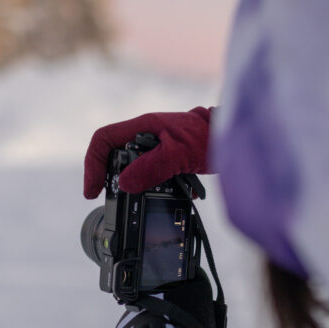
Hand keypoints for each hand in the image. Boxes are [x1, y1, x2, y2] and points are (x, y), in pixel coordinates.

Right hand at [83, 107, 213, 198]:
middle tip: (116, 199)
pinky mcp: (168, 157)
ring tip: (145, 200)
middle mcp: (145, 134)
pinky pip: (153, 173)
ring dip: (137, 186)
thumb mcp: (177, 155)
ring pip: (133, 167)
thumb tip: (124, 184)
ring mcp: (157, 146)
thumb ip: (150, 168)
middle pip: (114, 155)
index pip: (103, 140)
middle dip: (113, 178)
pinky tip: (171, 195)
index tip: (94, 189)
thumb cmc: (208, 137)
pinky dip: (158, 187)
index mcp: (142, 126)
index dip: (93, 164)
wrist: (234, 136)